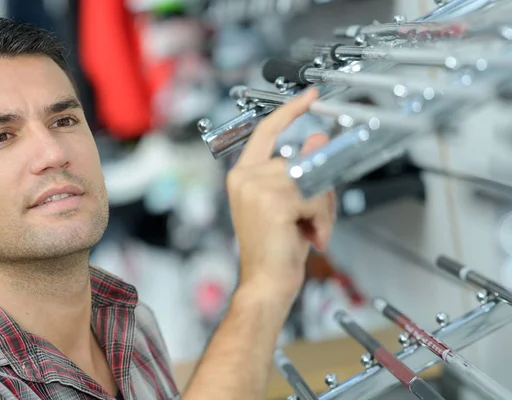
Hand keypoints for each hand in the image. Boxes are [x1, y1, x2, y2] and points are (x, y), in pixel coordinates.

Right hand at [227, 89, 335, 303]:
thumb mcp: (291, 203)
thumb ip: (301, 171)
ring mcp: (255, 188)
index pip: (266, 132)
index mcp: (243, 175)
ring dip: (321, 207)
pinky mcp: (272, 202)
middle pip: (300, 161)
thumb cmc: (275, 248)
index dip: (289, 112)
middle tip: (313, 219)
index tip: (308, 97)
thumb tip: (318, 139)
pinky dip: (322, 218)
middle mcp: (245, 178)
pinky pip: (314, 196)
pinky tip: (311, 236)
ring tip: (310, 231)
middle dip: (318, 189)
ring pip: (310, 179)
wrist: (265, 283)